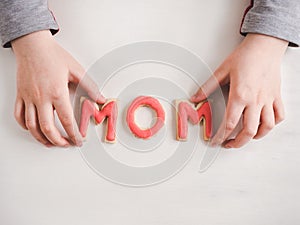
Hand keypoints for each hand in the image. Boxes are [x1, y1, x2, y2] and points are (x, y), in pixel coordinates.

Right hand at [12, 30, 104, 146]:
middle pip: (47, 128)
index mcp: (57, 92)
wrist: (33, 44)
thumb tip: (101, 99)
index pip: (67, 120)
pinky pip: (18, 116)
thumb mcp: (76, 70)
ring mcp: (28, 97)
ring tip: (51, 143)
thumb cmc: (53, 56)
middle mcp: (41, 97)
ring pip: (31, 126)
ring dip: (41, 138)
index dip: (74, 134)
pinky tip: (33, 129)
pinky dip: (26, 126)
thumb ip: (90, 87)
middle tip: (67, 144)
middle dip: (58, 141)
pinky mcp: (20, 95)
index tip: (79, 141)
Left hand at [191, 33, 287, 147]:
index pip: (230, 124)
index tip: (216, 142)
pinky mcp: (276, 96)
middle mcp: (255, 101)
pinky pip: (279, 115)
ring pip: (266, 127)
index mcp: (240, 96)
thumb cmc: (245, 56)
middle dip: (237, 143)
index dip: (221, 136)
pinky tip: (264, 125)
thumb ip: (207, 87)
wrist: (265, 45)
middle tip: (229, 144)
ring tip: (245, 137)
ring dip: (255, 137)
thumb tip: (195, 98)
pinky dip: (272, 124)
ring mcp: (268, 100)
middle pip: (249, 131)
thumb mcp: (221, 71)